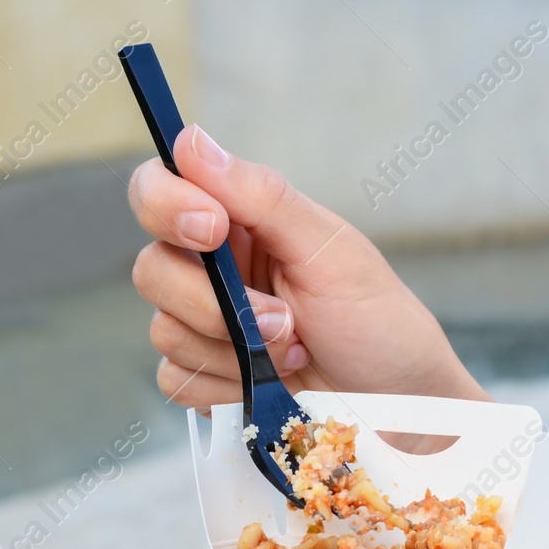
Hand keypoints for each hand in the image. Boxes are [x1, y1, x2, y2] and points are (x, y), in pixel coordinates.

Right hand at [128, 125, 486, 408]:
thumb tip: (191, 142)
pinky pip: (177, 379)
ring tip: (292, 352)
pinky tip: (270, 384)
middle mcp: (212, 268)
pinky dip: (227, 385)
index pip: (159, 190)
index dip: (166, 205)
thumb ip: (260, 196)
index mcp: (238, 221)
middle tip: (282, 319)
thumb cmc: (377, 322)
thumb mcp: (329, 250)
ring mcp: (203, 326)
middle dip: (214, 303)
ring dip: (233, 350)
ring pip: (163, 329)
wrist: (397, 407)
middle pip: (151, 268)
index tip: (211, 228)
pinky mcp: (203, 377)